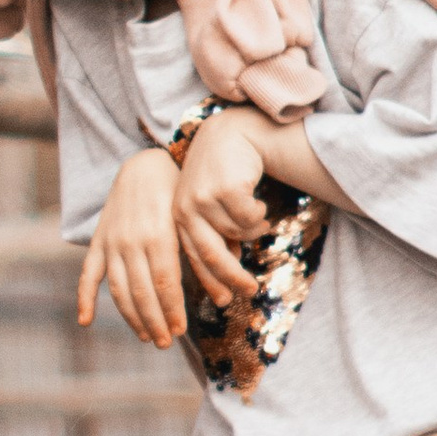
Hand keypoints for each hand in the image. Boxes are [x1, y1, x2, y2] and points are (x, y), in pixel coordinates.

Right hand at [77, 146, 187, 345]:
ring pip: (119, 289)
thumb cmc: (176, 194)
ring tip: (146, 335)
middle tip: (166, 341)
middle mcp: (132, 241)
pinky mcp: (98, 241)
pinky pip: (88, 273)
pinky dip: (84, 298)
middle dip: (155, 321)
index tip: (180, 330)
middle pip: (142, 291)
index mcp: (159, 235)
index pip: (165, 283)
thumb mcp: (193, 219)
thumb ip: (202, 253)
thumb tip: (225, 290)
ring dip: (132, 317)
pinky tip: (85, 321)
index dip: (172, 310)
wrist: (144, 165)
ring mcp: (112, 242)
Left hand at [173, 111, 276, 298]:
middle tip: (251, 291)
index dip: (210, 282)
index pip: (194, 258)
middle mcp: (184, 208)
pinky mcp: (225, 187)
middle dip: (233, 277)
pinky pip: (251, 218)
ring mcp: (203, 197)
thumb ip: (212, 236)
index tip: (225, 302)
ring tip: (258, 218)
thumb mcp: (209, 206)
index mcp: (176, 217)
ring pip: (237, 234)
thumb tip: (225, 280)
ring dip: (253, 230)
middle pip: (212, 256)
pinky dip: (260, 214)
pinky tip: (259, 203)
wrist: (232, 133)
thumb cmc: (222, 174)